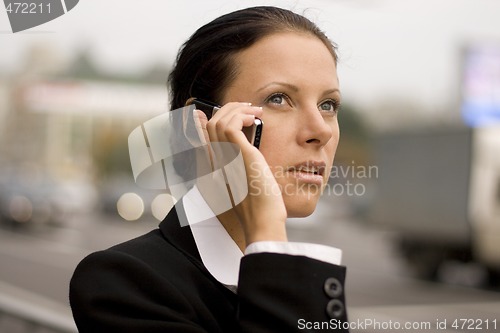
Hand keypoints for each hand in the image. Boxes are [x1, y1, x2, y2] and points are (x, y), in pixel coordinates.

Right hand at [198, 102, 287, 244]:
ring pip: (217, 121)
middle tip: (248, 110)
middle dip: (229, 110)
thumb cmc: (259, 205)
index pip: (204, 136)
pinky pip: (230, 125)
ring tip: (255, 111)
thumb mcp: (247, 181)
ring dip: (237, 110)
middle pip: (210, 124)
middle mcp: (214, 161)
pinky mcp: (237, 154)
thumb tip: (251, 149)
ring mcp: (223, 157)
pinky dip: (241, 116)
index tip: (233, 113)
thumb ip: (243, 165)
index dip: (213, 120)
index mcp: (214, 168)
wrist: (261, 220)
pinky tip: (255, 119)